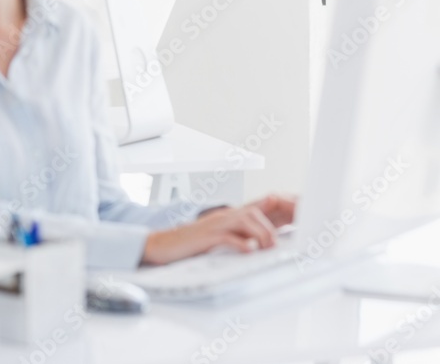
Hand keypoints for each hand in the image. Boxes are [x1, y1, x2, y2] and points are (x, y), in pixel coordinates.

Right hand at [141, 193, 295, 265]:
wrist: (162, 246)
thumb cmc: (191, 244)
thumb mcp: (219, 236)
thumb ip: (239, 235)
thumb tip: (261, 241)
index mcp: (228, 216)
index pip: (258, 208)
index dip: (278, 210)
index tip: (297, 216)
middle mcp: (223, 217)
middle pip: (254, 212)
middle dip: (272, 225)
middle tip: (280, 242)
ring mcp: (213, 225)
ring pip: (244, 220)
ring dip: (260, 234)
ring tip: (267, 248)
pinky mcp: (204, 238)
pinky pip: (226, 237)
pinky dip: (240, 243)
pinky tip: (248, 251)